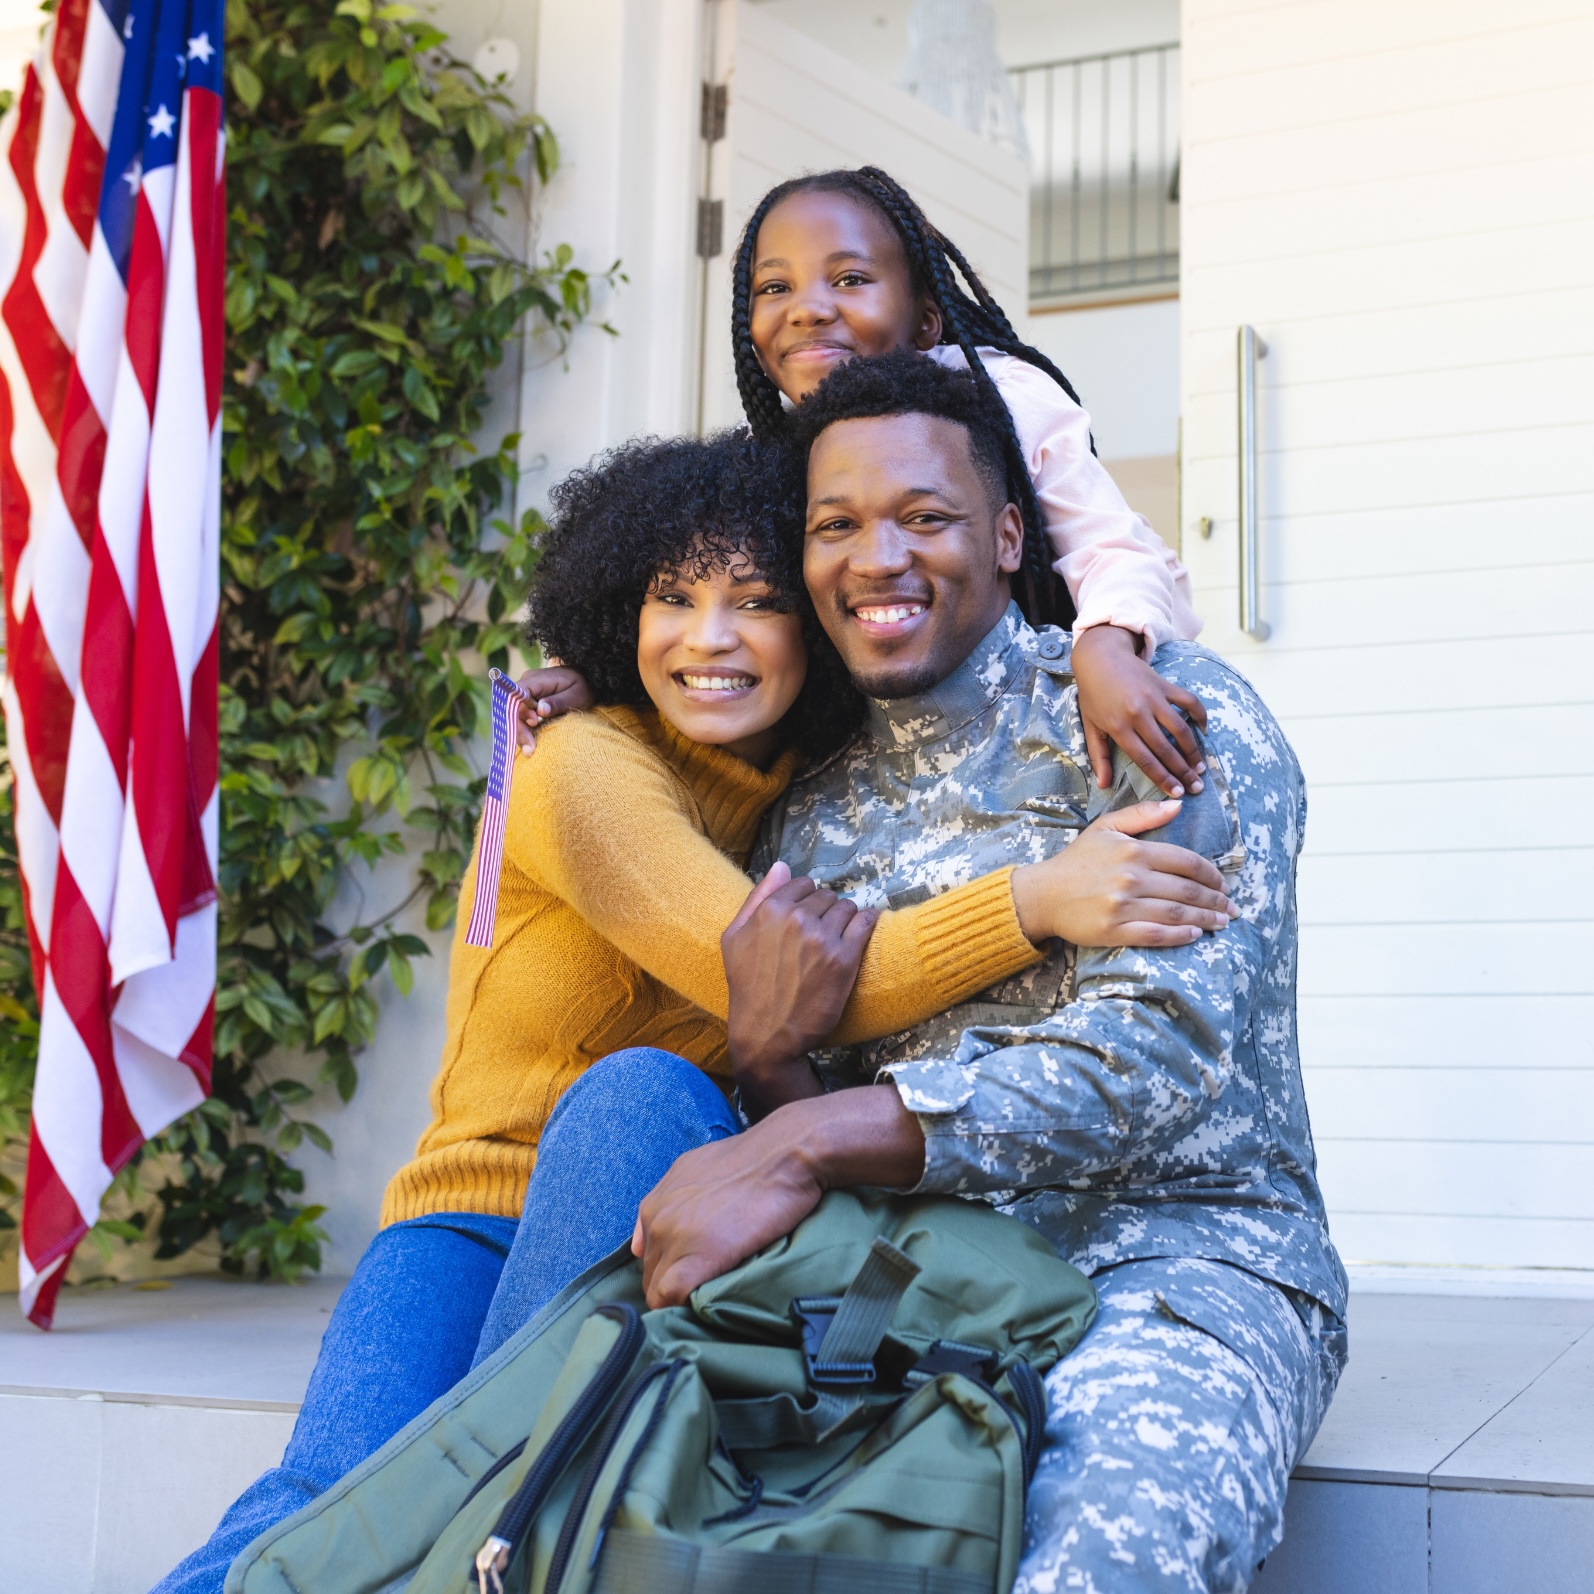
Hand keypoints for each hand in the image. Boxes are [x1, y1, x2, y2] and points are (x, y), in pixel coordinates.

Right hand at [513, 666, 593, 752]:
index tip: (534, 723)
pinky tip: (530, 746)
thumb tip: (539, 710)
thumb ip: (557, 702)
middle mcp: (526, 686)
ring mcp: (526, 696)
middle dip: (520, 729)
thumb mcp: (575, 695)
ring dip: (521, 734)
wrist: (585, 682)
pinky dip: (525, 732)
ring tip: (529, 751)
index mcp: (535, 680)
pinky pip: (522, 719)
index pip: (517, 695)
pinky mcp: (529, 705)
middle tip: (529, 749)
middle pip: (513, 709)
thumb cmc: (582, 687)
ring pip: (515, 716)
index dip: (521, 710)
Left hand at [631, 1088, 923, 1306]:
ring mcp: (672, 1239)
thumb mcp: (700, 1167)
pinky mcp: (694, 1260)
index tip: (696, 1273)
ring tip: (713, 1297)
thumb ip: (674, 1197)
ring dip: (682, 1299)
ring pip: (658, 1291)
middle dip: (675, 1284)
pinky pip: (671, 1299)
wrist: (788, 1153)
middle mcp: (656, 1219)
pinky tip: (712, 1305)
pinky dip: (687, 1307)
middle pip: (650, 1273)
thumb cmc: (756, 1158)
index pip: (648, 1253)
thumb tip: (655, 1231)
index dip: (672, 1267)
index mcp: (656, 1201)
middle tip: (709, 1287)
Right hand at [723, 865, 878, 1117]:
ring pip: (847, 907)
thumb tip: (782, 867)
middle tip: (822, 933)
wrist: (766, 1034)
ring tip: (839, 937)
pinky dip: (866, 922)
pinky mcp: (844, 959)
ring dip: (845, 918)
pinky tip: (862, 929)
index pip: (803, 884)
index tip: (808, 916)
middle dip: (826, 910)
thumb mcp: (734, 938)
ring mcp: (822, 938)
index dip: (807, 900)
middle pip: (827, 895)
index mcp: (770, 910)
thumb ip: (758, 898)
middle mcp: (797, 919)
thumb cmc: (747, 986)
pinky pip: (865, 923)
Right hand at [1010, 800, 1236, 947]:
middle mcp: (1131, 878)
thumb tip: (1178, 804)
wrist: (1043, 894)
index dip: (1211, 875)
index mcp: (1134, 851)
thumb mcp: (1106, 828)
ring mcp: (1123, 906)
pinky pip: (1156, 935)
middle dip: (1215, 900)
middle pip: (1187, 890)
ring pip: (1176, 913)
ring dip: (1205, 919)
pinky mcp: (1114, 931)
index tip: (1224, 884)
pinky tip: (1195, 934)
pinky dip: (1180, 936)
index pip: (1186, 862)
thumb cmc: (1076, 861)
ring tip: (1222, 922)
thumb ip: (1142, 815)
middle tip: (1231, 908)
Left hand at [1071, 625, 1207, 795]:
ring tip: (1201, 767)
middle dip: (1183, 771)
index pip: (1145, 760)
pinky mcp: (1164, 685)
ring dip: (1194, 750)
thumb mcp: (1090, 725)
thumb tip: (1103, 784)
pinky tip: (1204, 731)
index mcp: (1119, 727)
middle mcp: (1138, 714)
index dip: (1163, 778)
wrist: (1099, 656)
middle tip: (1196, 787)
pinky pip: (1188, 701)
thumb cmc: (1093, 694)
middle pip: (1165, 749)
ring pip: (1180, 729)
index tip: (1176, 793)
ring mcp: (1153, 698)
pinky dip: (1200, 715)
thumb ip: (1098, 755)